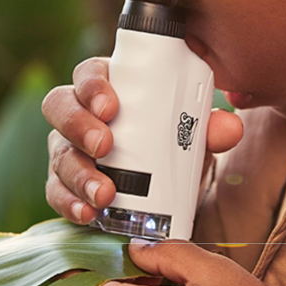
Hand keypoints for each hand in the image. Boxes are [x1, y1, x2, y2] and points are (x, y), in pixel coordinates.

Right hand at [42, 56, 243, 223]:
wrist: (167, 190)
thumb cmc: (173, 144)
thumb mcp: (193, 136)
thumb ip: (210, 128)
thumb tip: (230, 127)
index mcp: (110, 87)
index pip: (89, 73)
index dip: (93, 85)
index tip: (110, 105)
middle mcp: (81, 114)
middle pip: (60, 106)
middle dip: (79, 125)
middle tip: (105, 145)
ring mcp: (68, 149)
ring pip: (58, 153)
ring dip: (78, 173)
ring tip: (104, 193)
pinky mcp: (64, 185)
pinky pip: (56, 191)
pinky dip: (70, 203)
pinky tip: (87, 213)